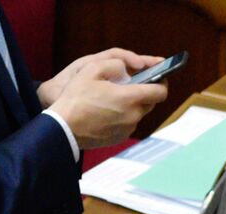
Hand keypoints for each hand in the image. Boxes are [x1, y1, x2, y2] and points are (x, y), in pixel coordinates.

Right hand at [47, 57, 166, 147]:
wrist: (64, 128)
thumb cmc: (76, 98)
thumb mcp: (90, 69)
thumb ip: (113, 64)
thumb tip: (126, 68)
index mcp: (130, 98)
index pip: (160, 92)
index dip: (161, 83)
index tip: (158, 77)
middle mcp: (134, 115)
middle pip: (151, 102)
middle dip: (145, 92)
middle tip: (133, 85)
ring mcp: (128, 128)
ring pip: (139, 113)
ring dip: (133, 104)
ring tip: (115, 97)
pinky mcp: (121, 137)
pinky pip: (129, 123)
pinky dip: (123, 116)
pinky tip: (107, 111)